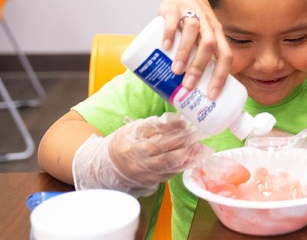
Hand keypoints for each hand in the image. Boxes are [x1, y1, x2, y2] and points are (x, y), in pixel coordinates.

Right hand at [72, 113, 207, 196]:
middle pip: (164, 153)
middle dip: (184, 146)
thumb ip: (157, 125)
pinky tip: (190, 161)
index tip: (189, 127)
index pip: (157, 138)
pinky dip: (180, 167)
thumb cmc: (124, 142)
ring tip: (199, 150)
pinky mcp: (147, 182)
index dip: (175, 133)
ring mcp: (142, 173)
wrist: (107, 165)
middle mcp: (137, 160)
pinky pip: (167, 175)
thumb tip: (181, 123)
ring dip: (186, 158)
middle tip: (198, 139)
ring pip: (168, 166)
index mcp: (132, 144)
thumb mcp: (135, 128)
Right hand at [158, 0, 233, 98]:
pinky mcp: (174, 8)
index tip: (211, 95)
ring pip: (192, 32)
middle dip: (200, 67)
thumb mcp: (203, 36)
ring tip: (176, 71)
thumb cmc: (194, 21)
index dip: (221, 76)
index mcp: (218, 34)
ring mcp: (191, 14)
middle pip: (209, 46)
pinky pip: (173, 20)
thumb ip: (200, 56)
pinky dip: (169, 34)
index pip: (226, 56)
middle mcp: (208, 24)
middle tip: (188, 86)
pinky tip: (164, 47)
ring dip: (185, 52)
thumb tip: (190, 89)